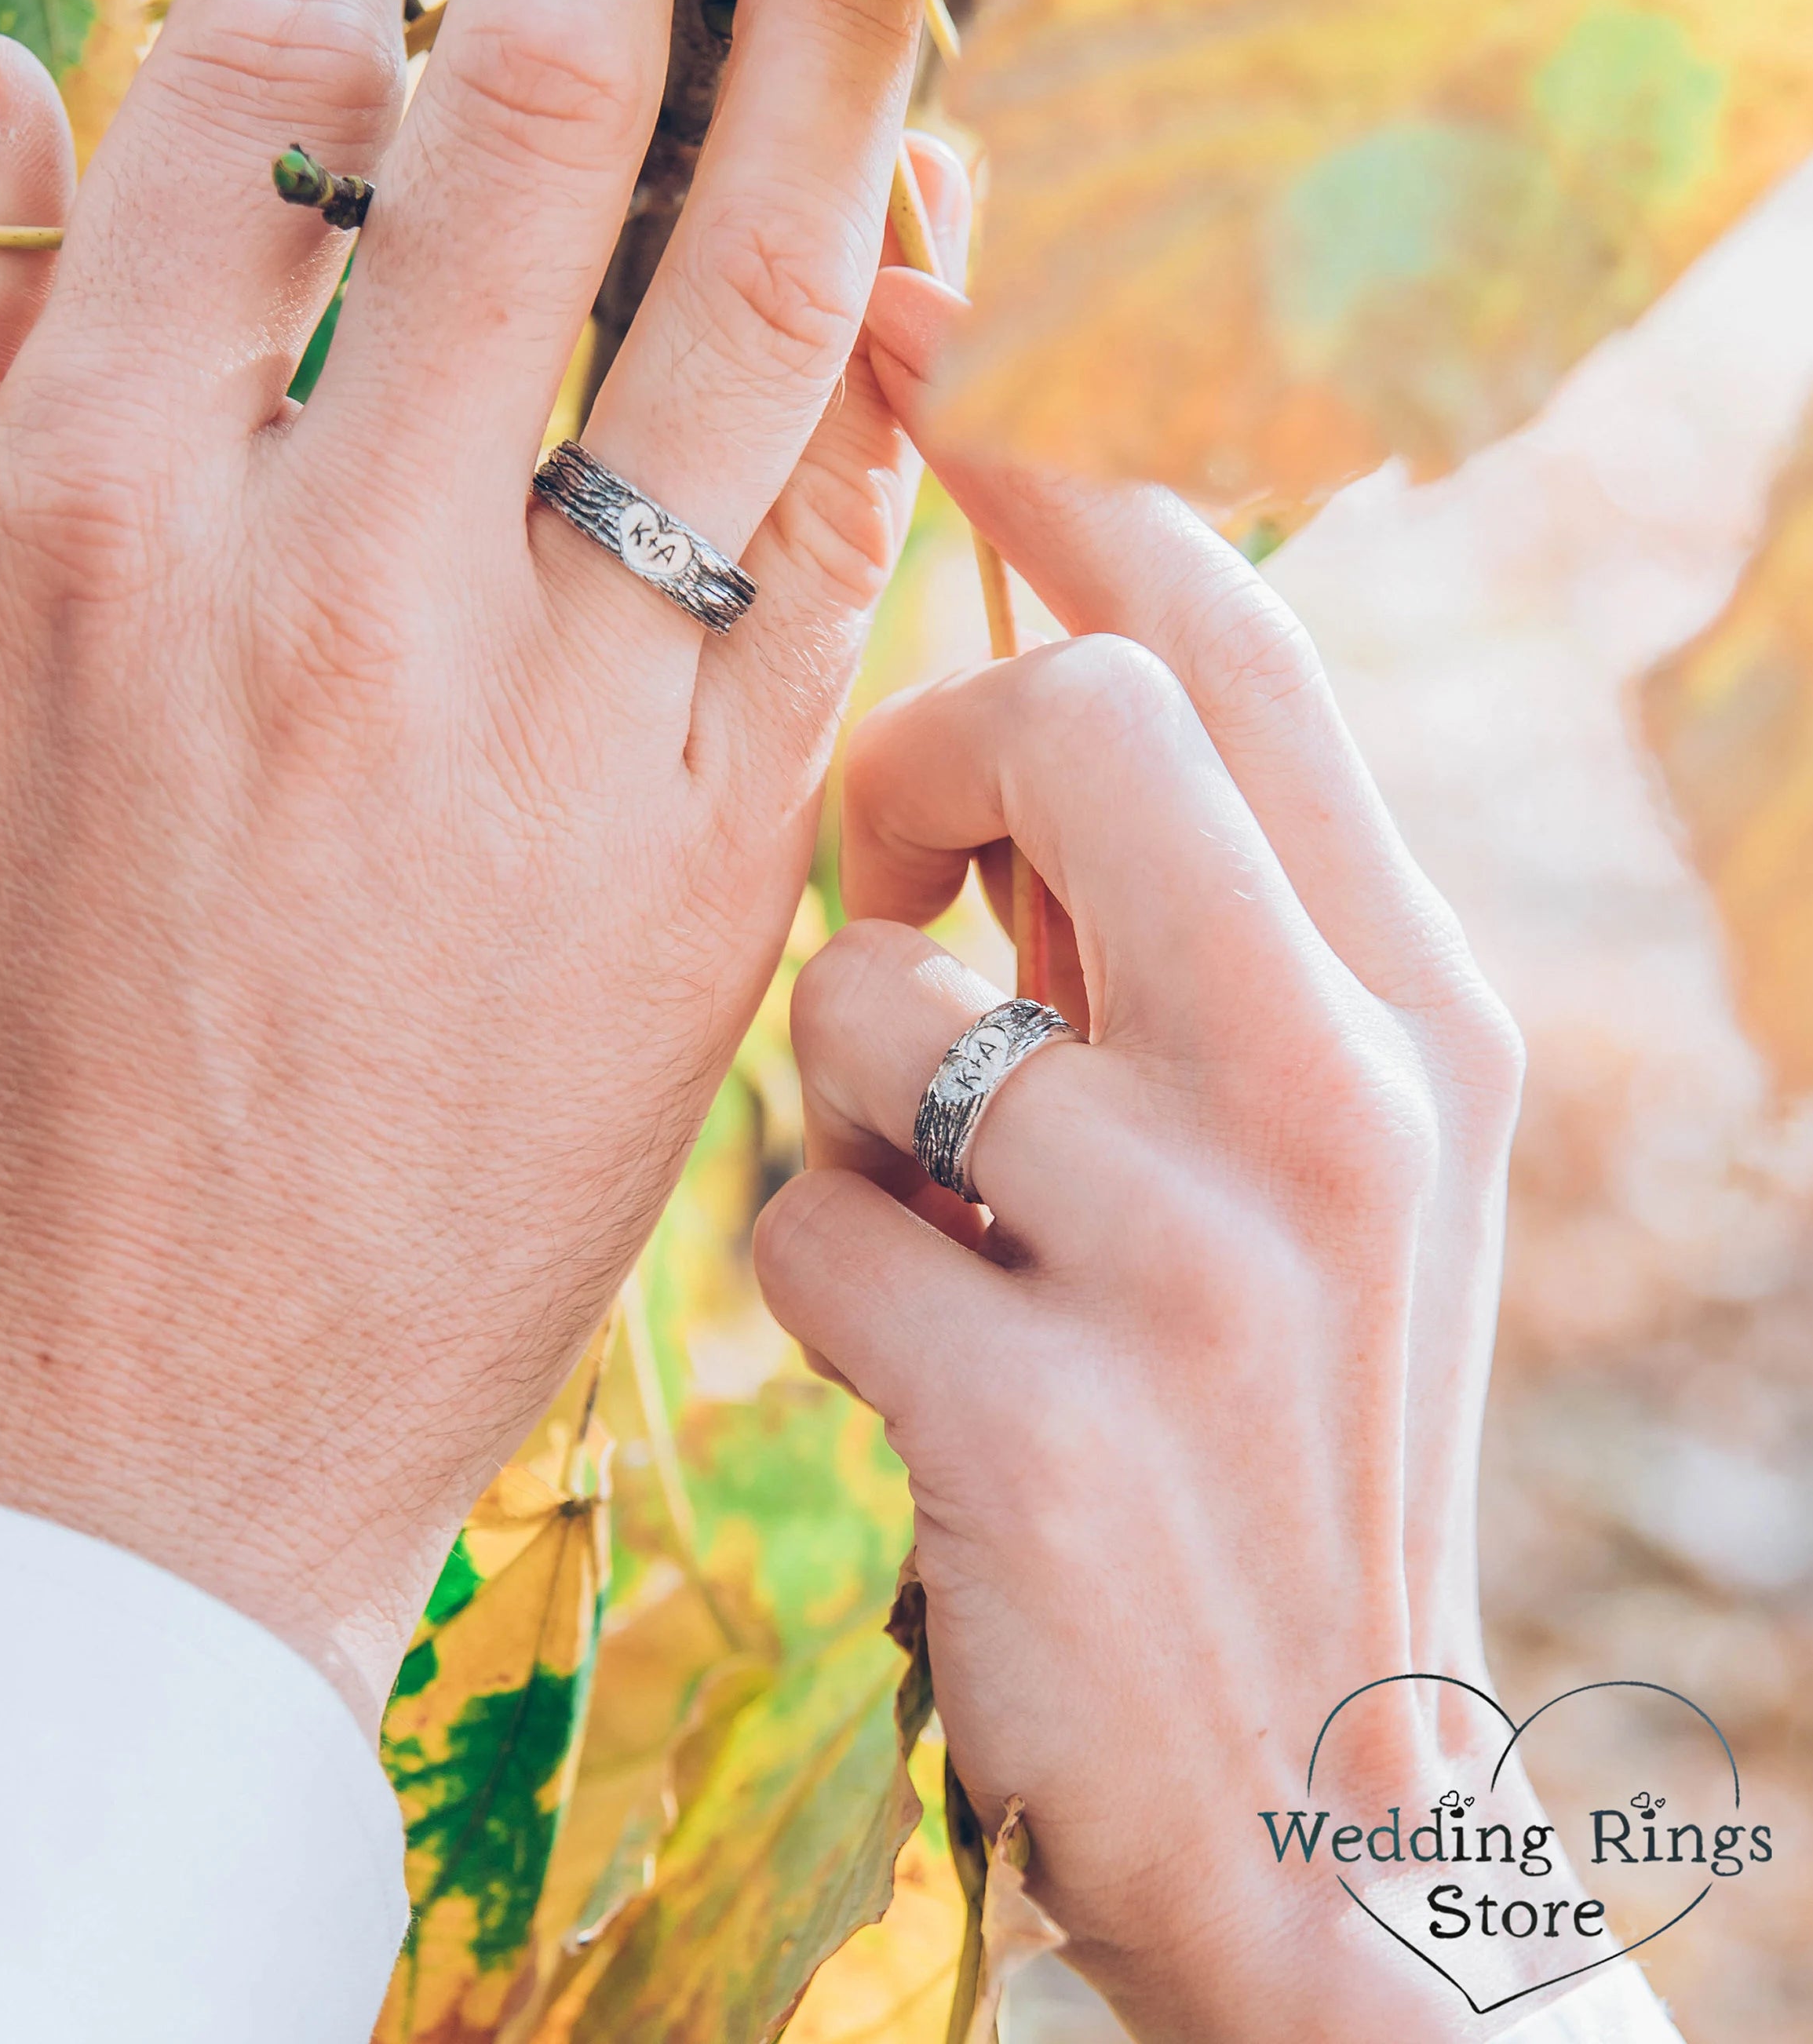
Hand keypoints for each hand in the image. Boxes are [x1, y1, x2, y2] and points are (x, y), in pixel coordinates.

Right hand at [0, 0, 952, 1726]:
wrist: (120, 1440)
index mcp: (90, 528)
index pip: (242, 126)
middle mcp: (338, 590)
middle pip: (528, 157)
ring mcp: (547, 737)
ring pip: (736, 330)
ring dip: (821, 86)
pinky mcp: (704, 878)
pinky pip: (831, 570)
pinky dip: (891, 388)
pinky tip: (930, 256)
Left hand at [756, 273, 1554, 2039]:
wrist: (1331, 1813)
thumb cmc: (1270, 1421)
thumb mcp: (1308, 1156)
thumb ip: (1190, 932)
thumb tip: (1019, 691)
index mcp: (1409, 1003)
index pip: (1237, 643)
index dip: (1073, 491)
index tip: (949, 398)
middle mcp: (1342, 1093)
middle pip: (1074, 718)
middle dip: (912, 764)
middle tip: (886, 881)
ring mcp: (1202, 1262)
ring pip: (872, 1001)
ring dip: (848, 1091)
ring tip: (937, 1207)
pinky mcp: (1044, 1424)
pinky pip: (803, 1225)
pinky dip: (821, 1274)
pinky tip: (916, 1363)